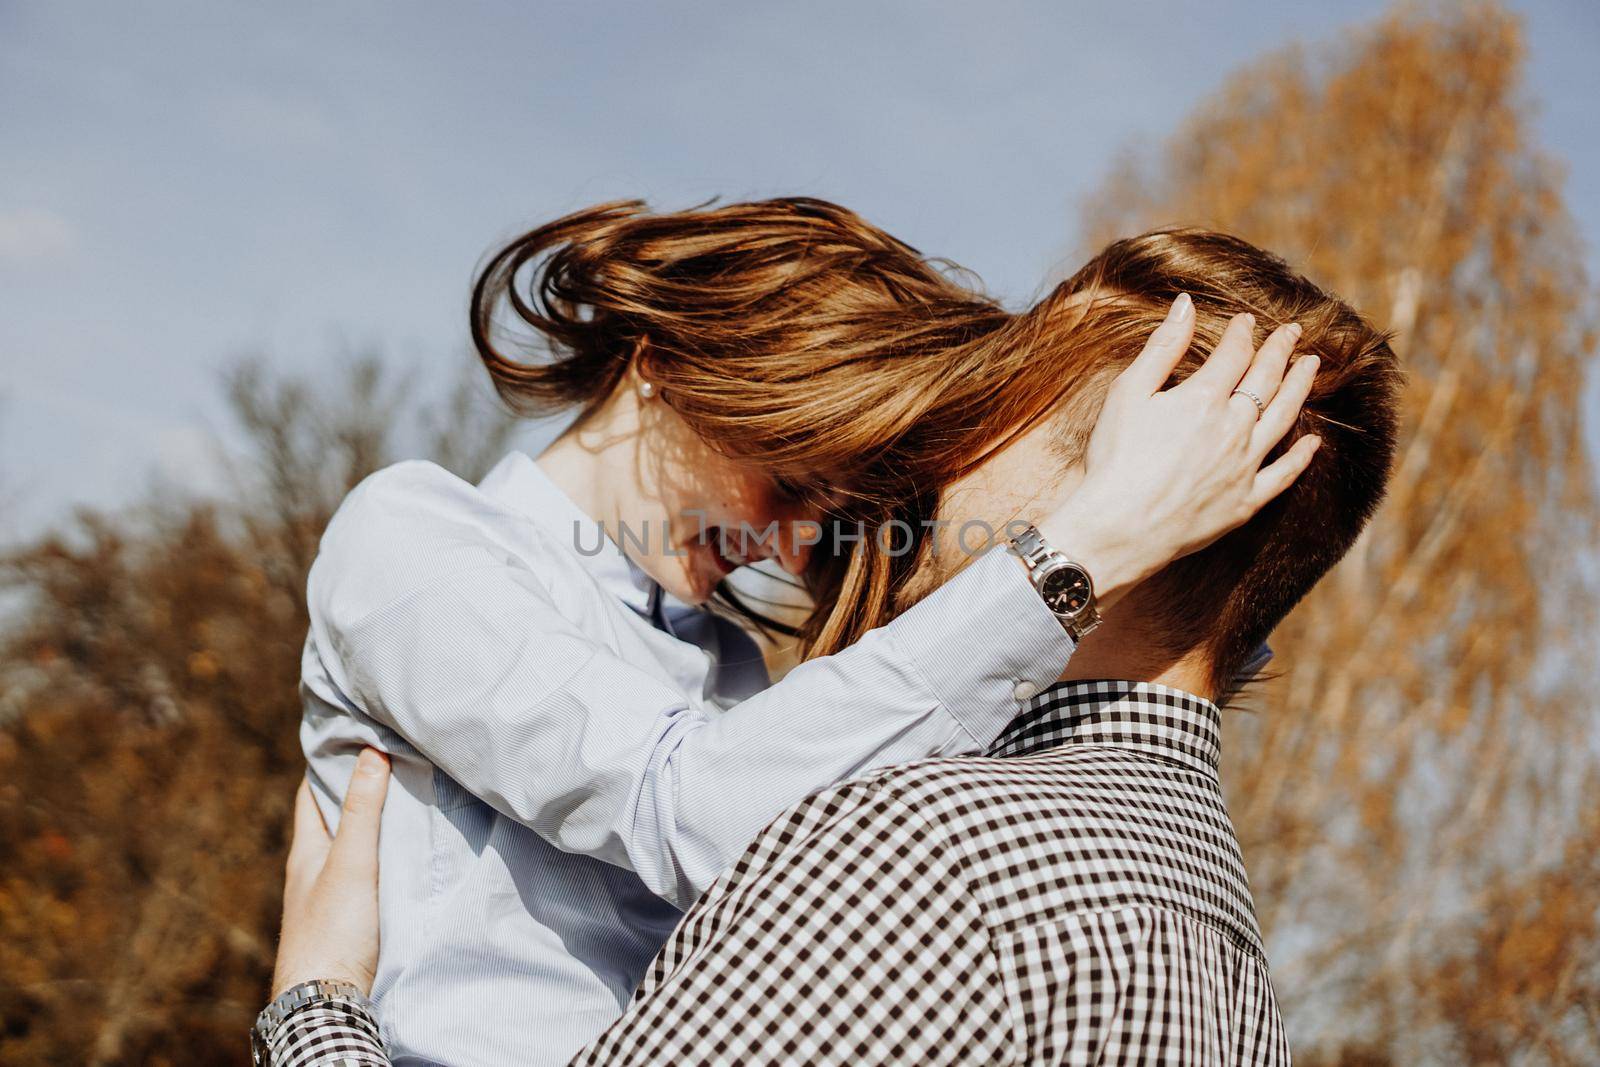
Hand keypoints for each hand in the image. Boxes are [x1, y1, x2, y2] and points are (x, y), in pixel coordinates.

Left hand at [271, 748, 389, 998]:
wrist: (328, 1002)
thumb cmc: (332, 930)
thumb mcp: (351, 861)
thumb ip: (362, 810)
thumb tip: (369, 750)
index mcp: (307, 851)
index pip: (311, 793)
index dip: (328, 761)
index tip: (352, 734)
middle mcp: (315, 871)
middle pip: (335, 819)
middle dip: (358, 789)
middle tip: (392, 759)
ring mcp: (333, 898)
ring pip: (354, 849)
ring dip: (376, 826)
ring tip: (410, 800)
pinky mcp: (353, 921)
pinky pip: (371, 875)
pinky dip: (387, 858)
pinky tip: (410, 857)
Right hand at [1038, 293, 1320, 608]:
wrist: (1118, 527)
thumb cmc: (1115, 460)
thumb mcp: (1129, 393)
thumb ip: (1162, 347)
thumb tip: (1187, 304)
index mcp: (1204, 398)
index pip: (1234, 354)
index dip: (1242, 333)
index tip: (1247, 321)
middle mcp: (1234, 427)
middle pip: (1266, 380)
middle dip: (1280, 351)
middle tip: (1291, 332)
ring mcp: (1244, 466)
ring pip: (1283, 419)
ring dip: (1299, 389)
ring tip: (1312, 367)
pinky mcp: (1245, 501)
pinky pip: (1283, 474)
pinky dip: (1301, 456)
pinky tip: (1313, 442)